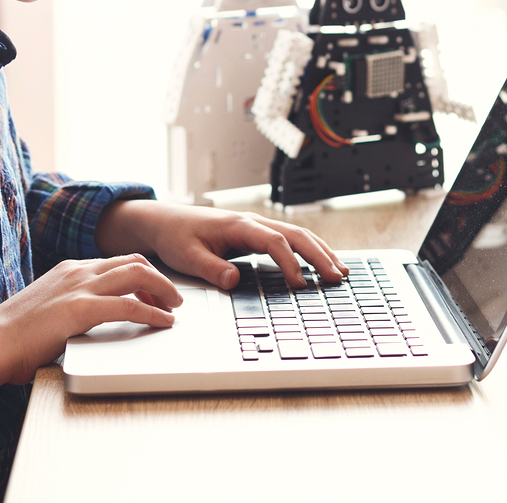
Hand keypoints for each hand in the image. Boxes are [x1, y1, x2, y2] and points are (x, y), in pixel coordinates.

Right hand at [0, 253, 180, 402]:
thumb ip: (70, 307)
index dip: (142, 275)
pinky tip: (163, 322)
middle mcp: (77, 271)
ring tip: (174, 307)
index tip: (153, 291)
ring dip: (163, 289)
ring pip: (138, 273)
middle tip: (172, 298)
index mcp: (69, 269)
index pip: (117, 262)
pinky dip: (153, 312)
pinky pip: (130, 305)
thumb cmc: (12, 337)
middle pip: (133, 261)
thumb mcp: (47, 310)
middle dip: (159, 278)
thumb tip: (88, 323)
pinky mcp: (82, 308)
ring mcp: (80, 286)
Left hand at [94, 199, 347, 288]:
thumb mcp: (187, 257)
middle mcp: (252, 223)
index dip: (290, 263)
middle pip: (295, 235)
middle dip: (319, 255)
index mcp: (238, 226)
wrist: (166, 222)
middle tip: (337, 277)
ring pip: (297, 235)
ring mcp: (257, 227)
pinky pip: (290, 240)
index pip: (274, 242)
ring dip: (320, 251)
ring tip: (340, 272)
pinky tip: (322, 263)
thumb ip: (211, 268)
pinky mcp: (257, 235)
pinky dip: (310, 250)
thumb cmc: (176, 237)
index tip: (301, 284)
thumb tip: (234, 280)